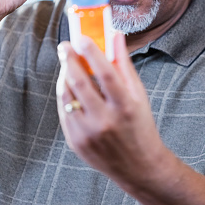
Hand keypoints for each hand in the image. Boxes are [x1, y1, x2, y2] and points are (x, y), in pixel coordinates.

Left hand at [56, 33, 165, 190]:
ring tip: (66, 63)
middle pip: (80, 83)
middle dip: (69, 59)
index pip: (106, 73)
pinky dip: (64, 95)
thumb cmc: (140, 126)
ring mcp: (87, 134)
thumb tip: (116, 36)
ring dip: (64, 75)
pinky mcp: (75, 142)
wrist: (139, 167)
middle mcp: (105, 121)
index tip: (82, 37)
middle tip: (65, 45)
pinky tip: (68, 84)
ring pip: (67, 96)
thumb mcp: (138, 95)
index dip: (92, 53)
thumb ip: (124, 65)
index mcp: (125, 107)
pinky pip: (64, 112)